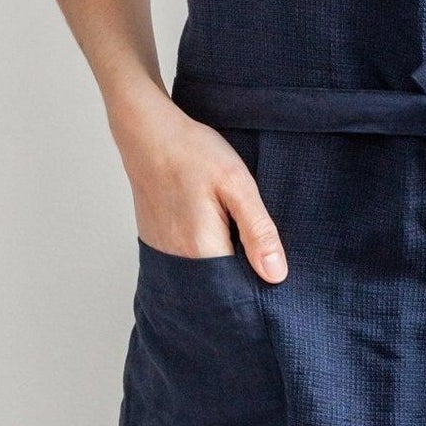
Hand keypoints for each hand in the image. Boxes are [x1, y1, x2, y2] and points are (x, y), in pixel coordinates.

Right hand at [107, 81, 287, 279]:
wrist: (148, 134)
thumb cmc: (192, 154)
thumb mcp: (237, 185)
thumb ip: (258, 231)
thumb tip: (276, 275)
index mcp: (202, 250)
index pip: (239, 292)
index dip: (259, 286)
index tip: (274, 270)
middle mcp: (178, 261)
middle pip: (220, 289)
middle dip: (242, 278)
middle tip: (256, 245)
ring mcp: (164, 254)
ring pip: (204, 277)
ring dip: (224, 267)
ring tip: (235, 235)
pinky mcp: (157, 245)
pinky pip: (189, 264)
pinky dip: (206, 257)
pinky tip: (216, 232)